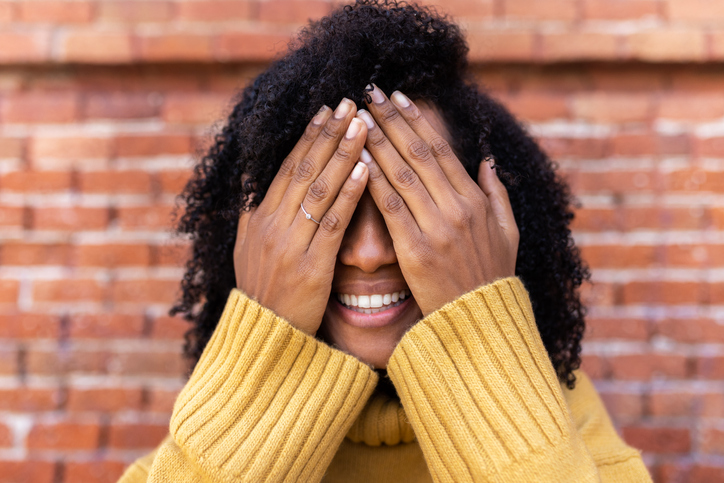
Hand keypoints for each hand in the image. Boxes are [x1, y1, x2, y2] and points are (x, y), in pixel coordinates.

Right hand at [233, 99, 368, 333]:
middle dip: (328, 133)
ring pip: (318, 188)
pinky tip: (366, 170)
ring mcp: (289, 245)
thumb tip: (251, 183)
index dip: (308, 136)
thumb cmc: (264, 294)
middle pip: (303, 169)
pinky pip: (332, 222)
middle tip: (349, 103)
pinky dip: (348, 194)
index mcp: (257, 219)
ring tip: (362, 125)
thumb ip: (250, 215)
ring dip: (342, 153)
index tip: (326, 110)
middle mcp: (270, 225)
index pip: (286, 167)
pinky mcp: (310, 266)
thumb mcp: (246, 250)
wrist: (264, 340)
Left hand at [356, 85, 517, 316]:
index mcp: (475, 200)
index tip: (397, 98)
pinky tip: (357, 160)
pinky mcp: (415, 250)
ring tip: (358, 117)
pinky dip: (373, 181)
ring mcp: (436, 228)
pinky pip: (390, 208)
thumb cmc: (491, 276)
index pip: (439, 150)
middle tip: (370, 93)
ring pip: (401, 174)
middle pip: (417, 153)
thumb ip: (497, 194)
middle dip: (391, 119)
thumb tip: (487, 161)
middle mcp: (456, 207)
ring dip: (377, 142)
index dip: (416, 121)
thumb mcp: (508, 232)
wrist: (479, 321)